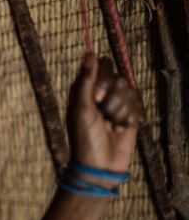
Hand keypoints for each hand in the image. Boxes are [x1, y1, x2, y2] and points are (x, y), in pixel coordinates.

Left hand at [67, 55, 144, 176]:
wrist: (101, 165)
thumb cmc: (85, 138)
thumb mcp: (82, 109)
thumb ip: (86, 81)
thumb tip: (89, 54)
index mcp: (84, 89)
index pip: (101, 66)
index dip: (103, 79)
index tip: (98, 97)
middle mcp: (100, 93)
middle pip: (117, 77)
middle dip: (113, 97)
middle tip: (104, 114)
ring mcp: (116, 103)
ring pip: (129, 91)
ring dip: (121, 110)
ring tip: (112, 125)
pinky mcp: (129, 113)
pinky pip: (138, 103)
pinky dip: (131, 116)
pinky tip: (122, 128)